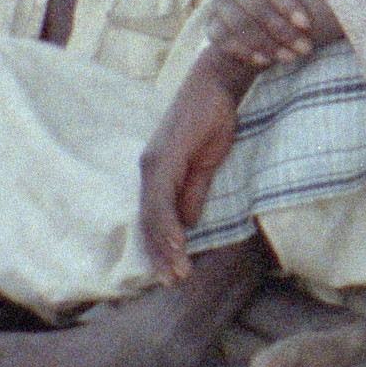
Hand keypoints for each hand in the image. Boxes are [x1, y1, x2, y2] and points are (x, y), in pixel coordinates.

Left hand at [138, 57, 241, 284]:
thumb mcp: (207, 162)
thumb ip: (194, 191)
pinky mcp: (164, 159)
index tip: (174, 272)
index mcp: (157, 172)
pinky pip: (162, 200)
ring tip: (177, 274)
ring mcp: (153, 165)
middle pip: (149, 222)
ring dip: (166, 248)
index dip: (162, 246)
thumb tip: (189, 223)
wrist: (217, 83)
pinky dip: (170, 227)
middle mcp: (148, 170)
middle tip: (172, 283)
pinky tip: (179, 246)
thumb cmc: (214, 117)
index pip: (155, 217)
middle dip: (161, 255)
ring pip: (153, 216)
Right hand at [207, 0, 314, 68]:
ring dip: (267, 44)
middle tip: (306, 48)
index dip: (288, 4)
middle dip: (283, 31)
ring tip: (291, 57)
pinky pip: (223, 39)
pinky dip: (245, 51)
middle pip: (256, 7)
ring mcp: (218, 3)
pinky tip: (266, 61)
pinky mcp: (210, 25)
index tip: (307, 24)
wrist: (253, 19)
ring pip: (240, 24)